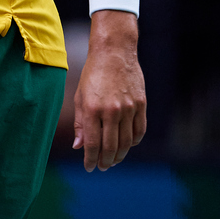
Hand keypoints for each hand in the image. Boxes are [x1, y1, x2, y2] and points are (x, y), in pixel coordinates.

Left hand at [72, 11, 146, 171]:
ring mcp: (128, 108)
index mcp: (92, 108)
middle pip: (110, 147)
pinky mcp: (141, 104)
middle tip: (102, 166)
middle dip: (105, 161)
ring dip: (120, 155)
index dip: (90, 159)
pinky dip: (133, 142)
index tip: (89, 167)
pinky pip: (139, 131)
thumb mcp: (80, 95)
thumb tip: (78, 146)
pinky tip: (127, 145)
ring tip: (113, 160)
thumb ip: (80, 122)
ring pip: (126, 143)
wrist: (114, 51)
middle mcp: (111, 110)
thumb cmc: (93, 73)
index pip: (92, 143)